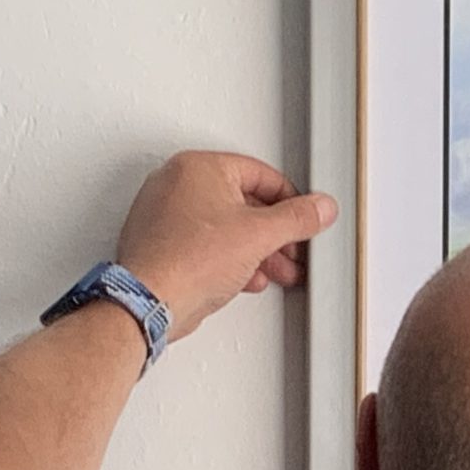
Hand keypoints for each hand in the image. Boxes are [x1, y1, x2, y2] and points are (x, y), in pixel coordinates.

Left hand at [113, 150, 339, 339]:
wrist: (150, 302)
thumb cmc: (187, 262)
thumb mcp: (259, 235)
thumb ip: (296, 219)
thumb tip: (319, 208)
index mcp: (198, 167)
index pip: (260, 174)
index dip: (290, 200)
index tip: (305, 218)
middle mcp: (176, 184)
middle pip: (243, 202)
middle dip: (274, 233)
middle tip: (292, 249)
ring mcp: (165, 215)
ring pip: (224, 226)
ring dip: (255, 250)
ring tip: (276, 269)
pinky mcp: (162, 244)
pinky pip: (205, 245)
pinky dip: (229, 259)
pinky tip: (245, 278)